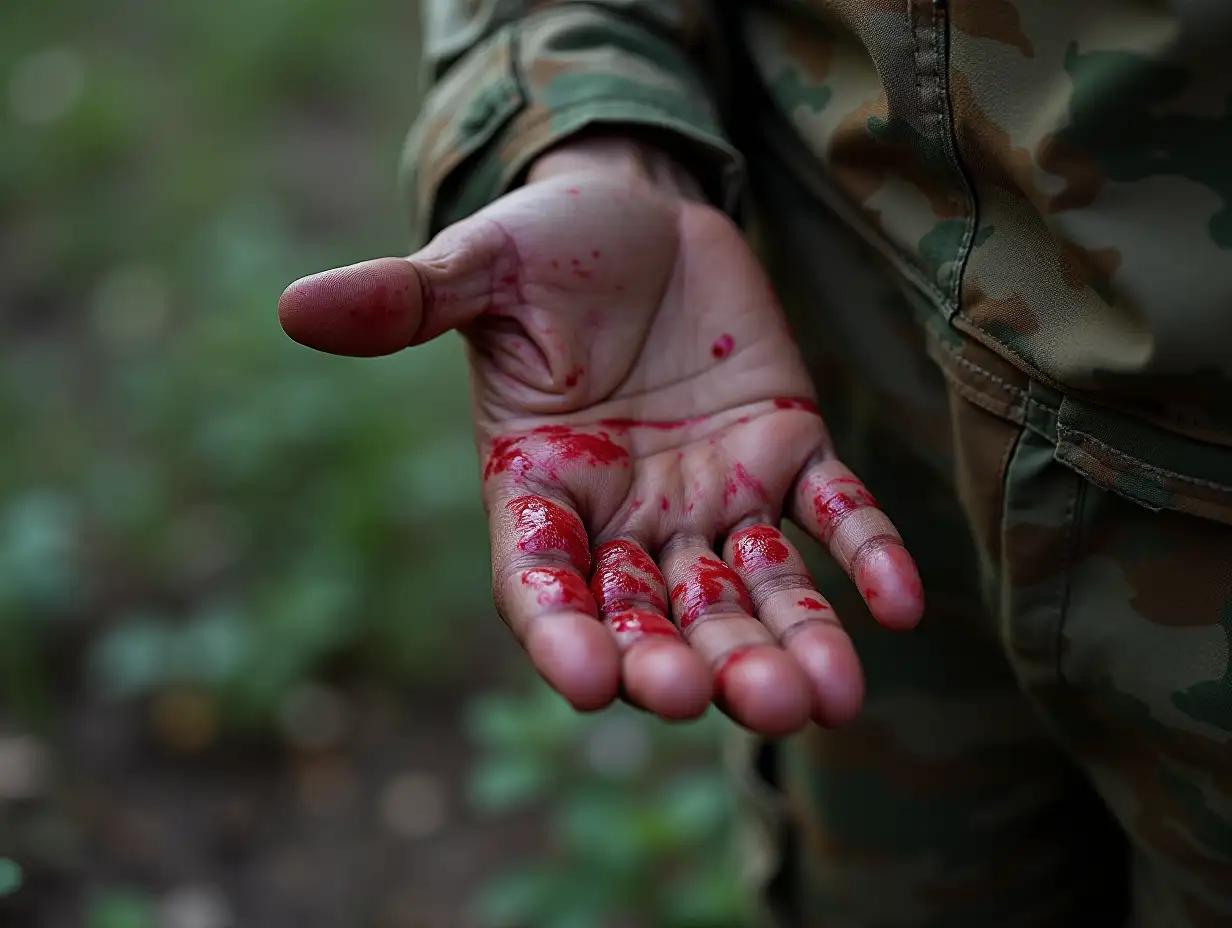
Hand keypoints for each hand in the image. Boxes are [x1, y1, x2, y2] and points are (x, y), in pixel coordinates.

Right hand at [277, 138, 923, 735]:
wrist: (640, 212)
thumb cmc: (549, 245)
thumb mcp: (482, 267)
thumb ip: (407, 300)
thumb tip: (294, 306)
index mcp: (542, 487)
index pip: (543, 583)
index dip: (562, 633)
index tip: (590, 683)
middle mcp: (629, 514)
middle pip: (657, 611)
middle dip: (689, 658)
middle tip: (723, 698)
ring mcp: (714, 490)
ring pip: (752, 587)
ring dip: (786, 640)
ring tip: (820, 700)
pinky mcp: (788, 448)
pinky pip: (834, 513)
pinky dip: (866, 554)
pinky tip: (903, 606)